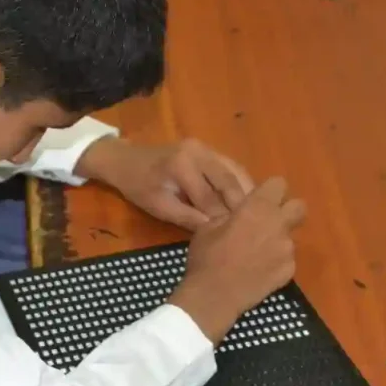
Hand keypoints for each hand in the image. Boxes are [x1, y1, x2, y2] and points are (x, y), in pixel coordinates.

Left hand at [76, 137, 253, 231]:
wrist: (126, 160)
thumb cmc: (138, 186)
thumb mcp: (159, 206)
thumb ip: (187, 218)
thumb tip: (215, 232)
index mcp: (183, 164)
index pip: (210, 196)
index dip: (222, 218)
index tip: (236, 237)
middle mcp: (199, 150)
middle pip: (229, 180)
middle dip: (243, 205)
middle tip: (258, 227)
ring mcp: (206, 147)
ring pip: (236, 171)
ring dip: (248, 193)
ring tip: (259, 216)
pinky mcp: (210, 150)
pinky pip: (231, 167)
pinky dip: (241, 184)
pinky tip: (249, 202)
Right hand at [169, 177, 305, 343]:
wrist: (214, 296)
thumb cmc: (207, 257)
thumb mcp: (208, 227)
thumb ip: (229, 215)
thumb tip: (238, 214)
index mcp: (258, 208)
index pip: (278, 183)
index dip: (269, 190)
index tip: (258, 200)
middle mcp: (279, 224)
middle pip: (299, 206)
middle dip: (287, 210)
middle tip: (268, 221)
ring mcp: (287, 249)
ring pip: (290, 236)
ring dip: (277, 239)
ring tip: (257, 253)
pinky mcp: (290, 271)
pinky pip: (287, 259)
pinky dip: (276, 262)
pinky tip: (259, 271)